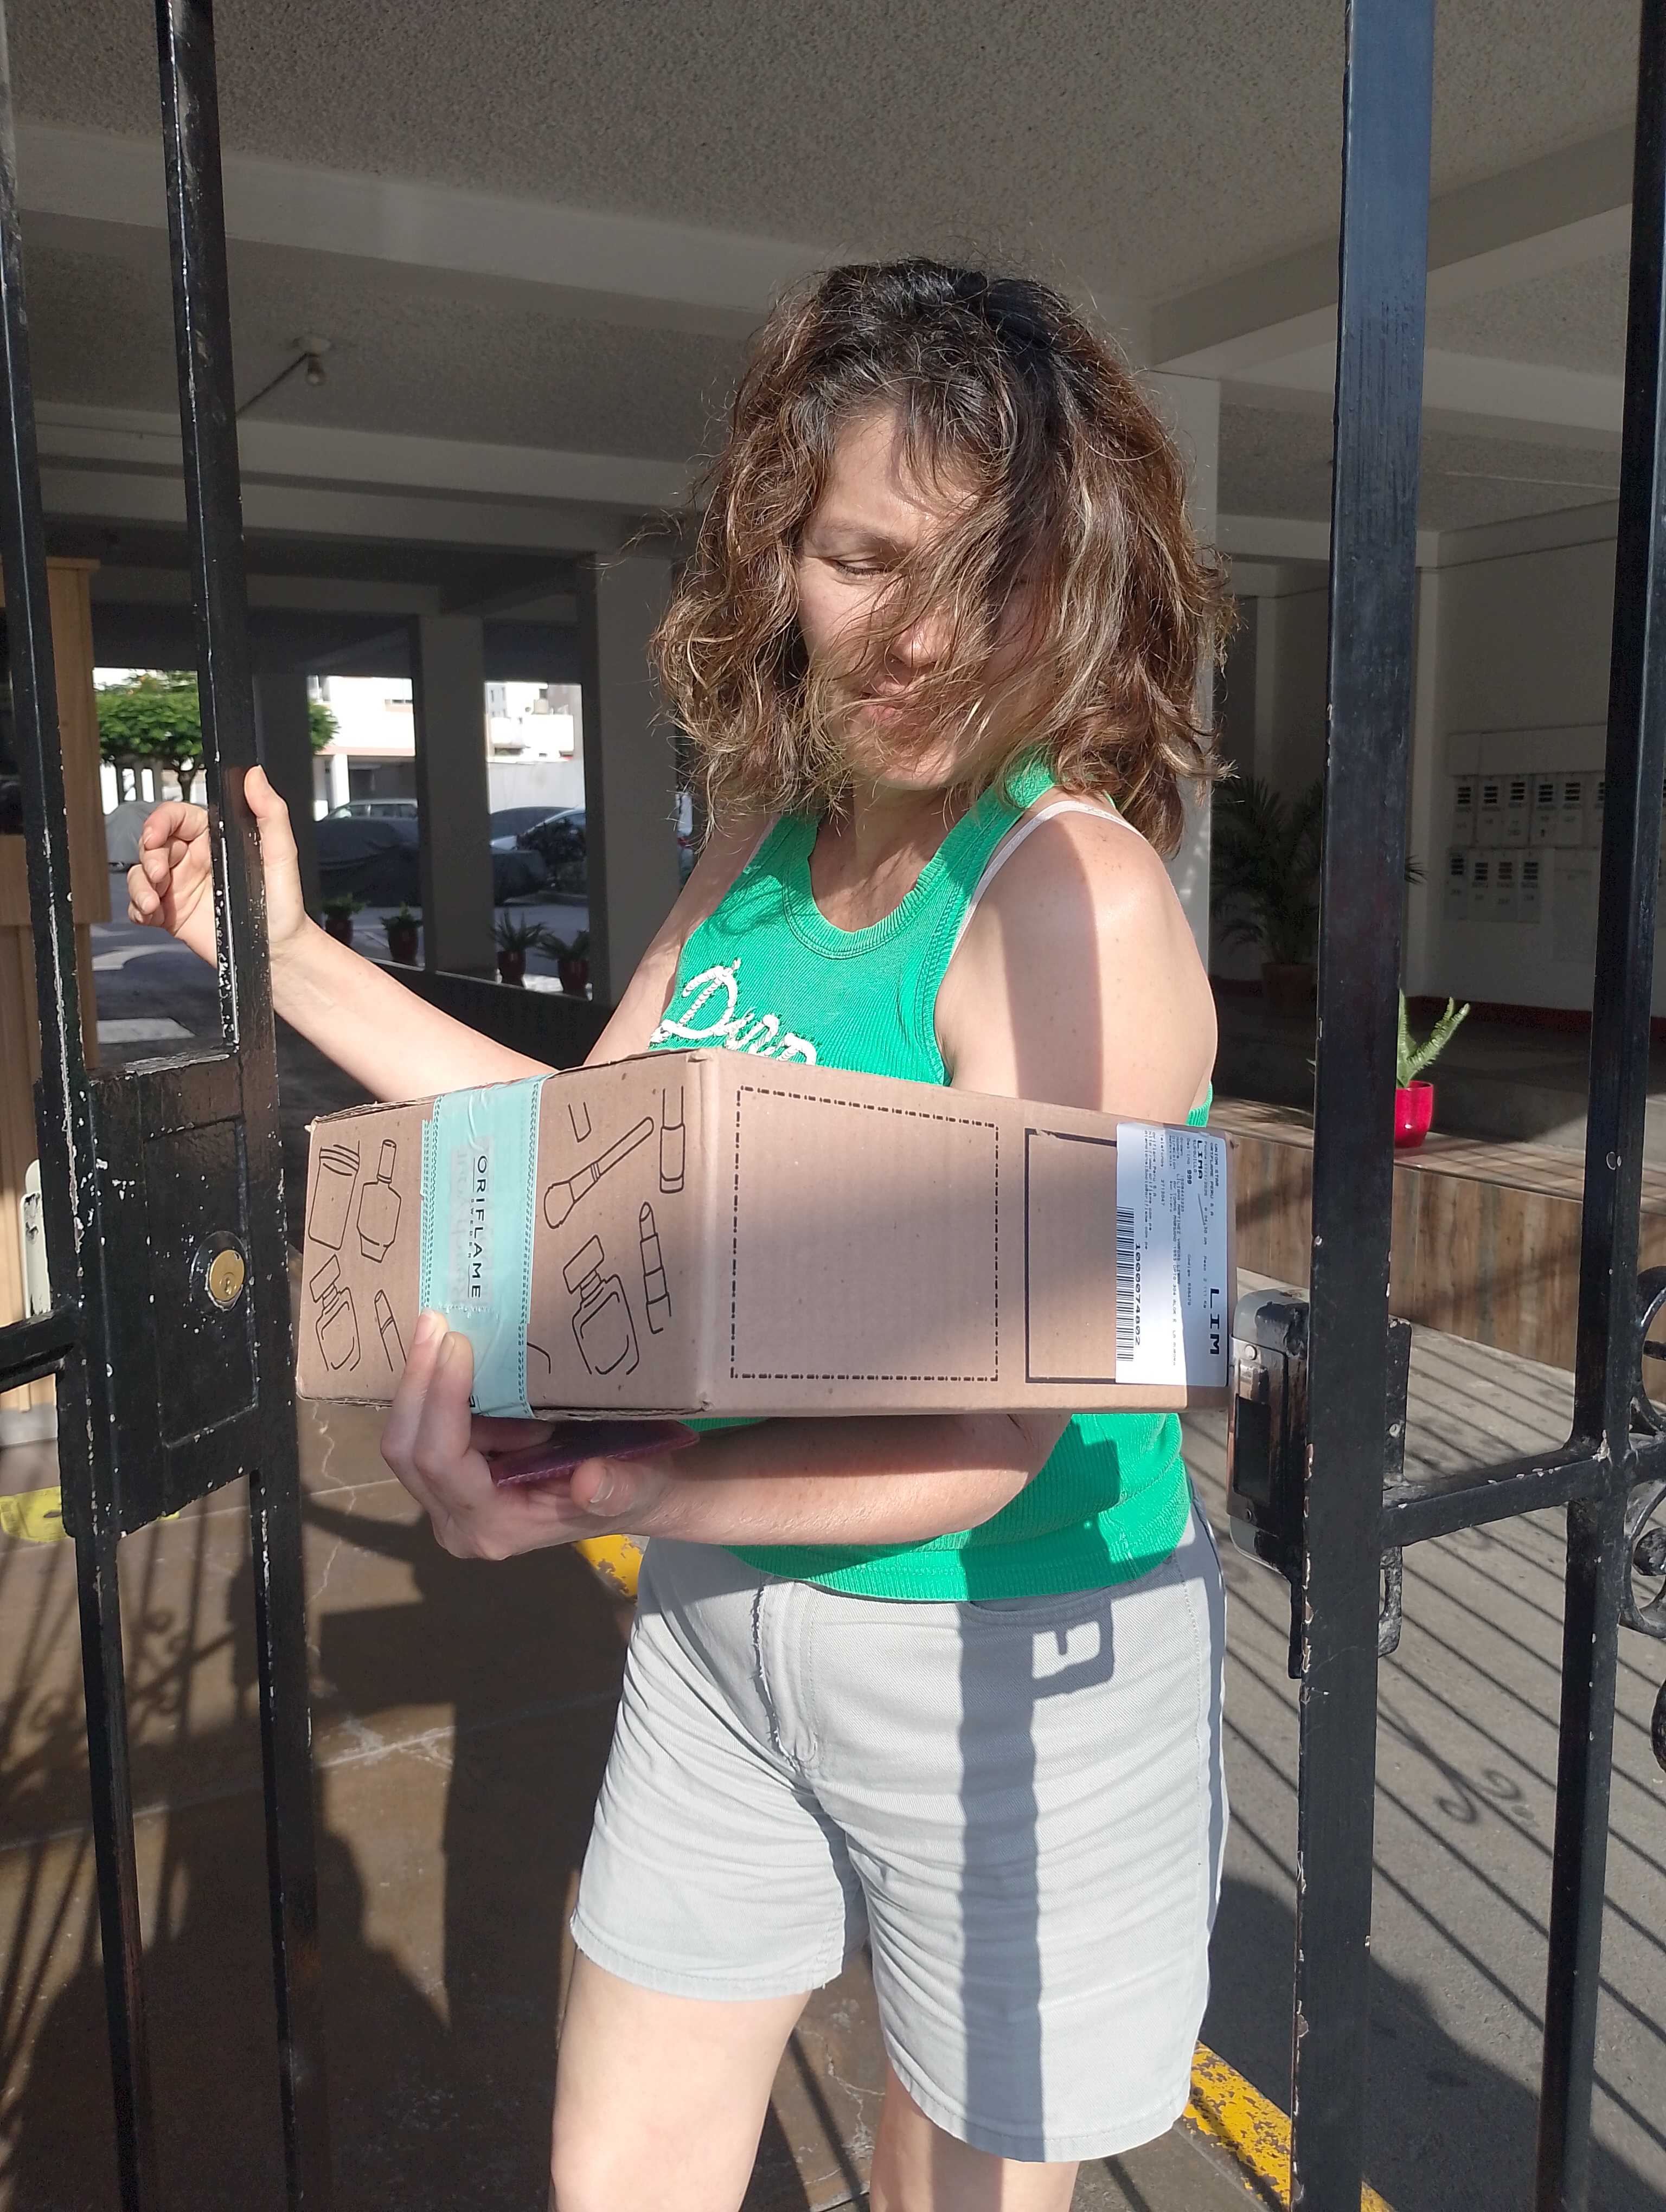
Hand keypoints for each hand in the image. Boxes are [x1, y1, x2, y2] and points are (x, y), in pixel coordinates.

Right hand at [127, 764, 310, 967]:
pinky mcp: (171, 913)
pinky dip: (138, 908)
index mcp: (215, 839)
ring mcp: (180, 886)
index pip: (177, 817)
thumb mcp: (282, 854)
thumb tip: (254, 775)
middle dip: (148, 856)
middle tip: (160, 875)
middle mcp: (194, 859)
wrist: (278, 951)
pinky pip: (141, 904)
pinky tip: (151, 915)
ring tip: (153, 902)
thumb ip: (270, 813)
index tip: (154, 834)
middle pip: (153, 844)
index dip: (159, 821)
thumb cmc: (283, 904)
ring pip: (141, 873)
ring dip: (139, 884)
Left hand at [380, 1314, 681, 1559]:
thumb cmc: (637, 1488)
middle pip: (406, 1450)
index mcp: (495, 1527)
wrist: (636, 1497)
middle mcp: (458, 1524)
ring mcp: (448, 1505)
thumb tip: (590, 1481)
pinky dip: (435, 1391)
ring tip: (475, 1349)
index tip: (457, 1342)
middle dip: (419, 1382)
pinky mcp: (449, 1483)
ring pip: (406, 1438)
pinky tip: (462, 1359)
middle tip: (437, 1320)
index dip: (442, 1400)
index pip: (443, 1462)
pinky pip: (421, 1432)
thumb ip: (617, 1490)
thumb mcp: (640, 1486)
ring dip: (429, 1384)